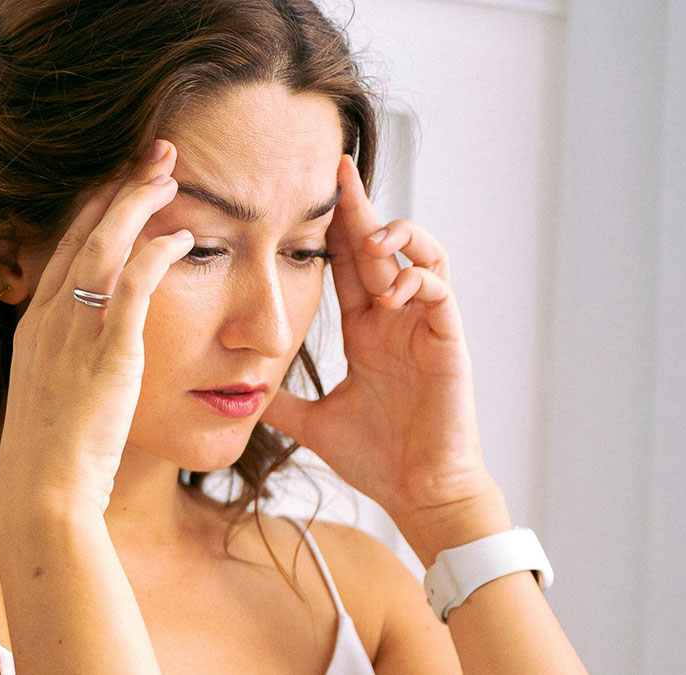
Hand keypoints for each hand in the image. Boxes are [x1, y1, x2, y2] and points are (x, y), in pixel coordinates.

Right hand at [0, 140, 192, 515]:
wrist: (42, 495)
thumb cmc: (52, 459)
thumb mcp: (51, 399)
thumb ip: (70, 365)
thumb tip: (91, 358)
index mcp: (34, 328)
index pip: (63, 250)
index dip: (93, 210)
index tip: (119, 183)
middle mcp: (47, 320)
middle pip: (80, 233)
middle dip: (117, 188)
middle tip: (152, 155)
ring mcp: (73, 334)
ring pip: (103, 246)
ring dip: (137, 204)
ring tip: (169, 174)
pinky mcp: (106, 355)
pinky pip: (131, 288)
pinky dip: (156, 255)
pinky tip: (182, 235)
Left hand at [260, 154, 495, 519]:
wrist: (418, 493)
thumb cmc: (377, 458)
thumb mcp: (313, 422)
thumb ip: (282, 403)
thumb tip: (237, 394)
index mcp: (365, 331)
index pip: (346, 265)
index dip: (331, 228)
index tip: (307, 193)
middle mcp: (394, 320)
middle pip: (380, 247)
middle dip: (361, 208)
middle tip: (338, 169)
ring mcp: (423, 327)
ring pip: (422, 256)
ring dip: (399, 236)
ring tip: (370, 235)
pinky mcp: (448, 342)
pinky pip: (439, 292)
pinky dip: (416, 281)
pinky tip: (390, 293)